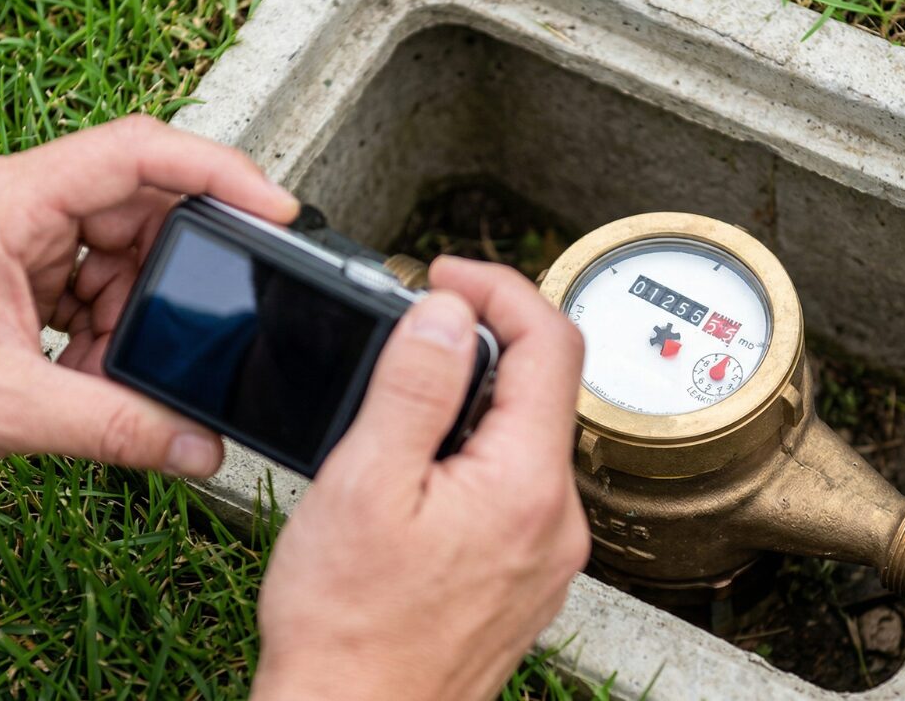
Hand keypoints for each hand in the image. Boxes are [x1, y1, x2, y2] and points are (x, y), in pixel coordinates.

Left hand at [0, 115, 298, 483]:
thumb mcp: (8, 410)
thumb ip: (119, 428)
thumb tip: (201, 445)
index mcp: (6, 202)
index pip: (136, 154)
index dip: (217, 173)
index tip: (274, 210)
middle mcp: (14, 205)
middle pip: (138, 209)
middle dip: (175, 275)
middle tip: (200, 326)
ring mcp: (13, 239)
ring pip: (120, 256)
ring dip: (135, 317)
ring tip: (111, 371)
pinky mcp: (13, 274)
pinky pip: (92, 288)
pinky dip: (107, 334)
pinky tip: (91, 374)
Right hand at [252, 257, 589, 700]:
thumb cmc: (349, 628)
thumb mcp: (365, 483)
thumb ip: (414, 386)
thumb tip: (449, 314)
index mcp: (526, 484)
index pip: (551, 341)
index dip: (499, 287)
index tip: (446, 276)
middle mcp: (556, 520)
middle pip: (543, 389)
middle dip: (480, 344)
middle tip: (411, 337)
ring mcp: (545, 554)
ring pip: (525, 440)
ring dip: (472, 403)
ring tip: (399, 411)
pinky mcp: (523, 577)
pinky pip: (513, 490)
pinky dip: (472, 457)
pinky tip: (416, 477)